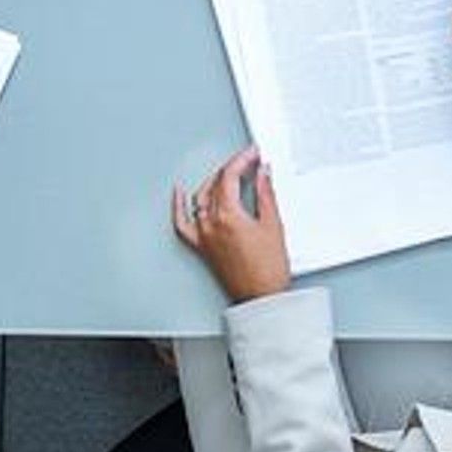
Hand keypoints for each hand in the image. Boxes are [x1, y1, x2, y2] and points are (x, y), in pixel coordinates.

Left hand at [168, 146, 292, 303]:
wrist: (260, 297)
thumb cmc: (268, 270)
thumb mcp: (273, 225)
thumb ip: (266, 194)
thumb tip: (263, 173)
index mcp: (227, 215)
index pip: (229, 176)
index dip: (242, 160)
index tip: (252, 154)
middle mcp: (210, 224)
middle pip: (215, 184)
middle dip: (231, 168)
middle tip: (248, 162)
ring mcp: (203, 235)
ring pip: (200, 198)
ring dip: (213, 182)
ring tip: (227, 174)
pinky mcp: (201, 246)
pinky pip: (182, 223)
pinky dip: (179, 206)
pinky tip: (180, 194)